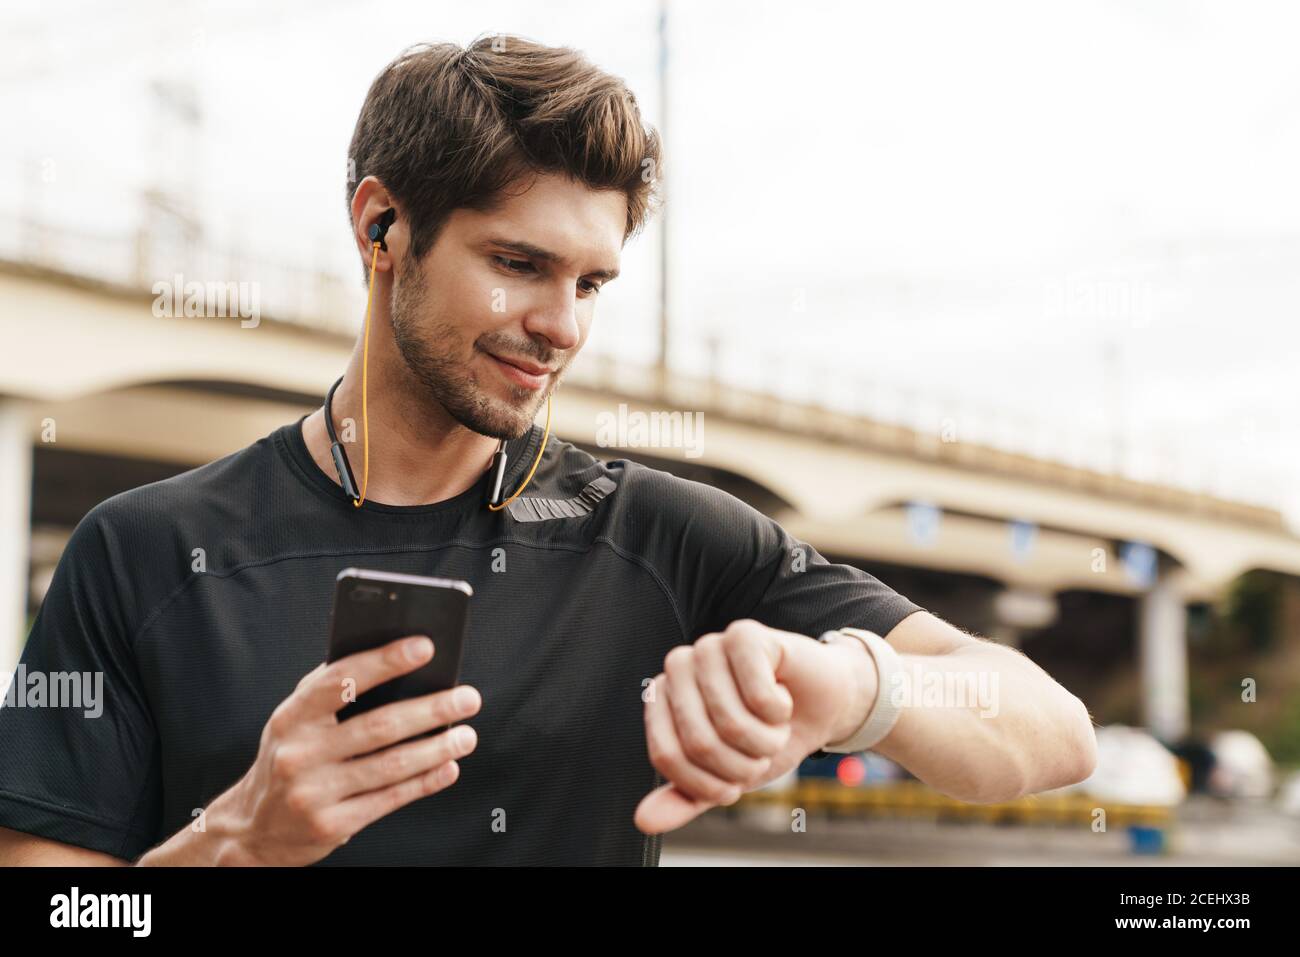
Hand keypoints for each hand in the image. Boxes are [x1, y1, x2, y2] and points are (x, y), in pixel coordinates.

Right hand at [211, 635, 481, 865]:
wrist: (253, 829)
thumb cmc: (289, 756)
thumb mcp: (295, 719)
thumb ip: (333, 688)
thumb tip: (395, 655)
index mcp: (291, 716)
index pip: (342, 679)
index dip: (385, 661)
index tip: (426, 647)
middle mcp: (300, 754)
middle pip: (380, 726)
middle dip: (432, 709)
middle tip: (468, 698)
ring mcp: (314, 793)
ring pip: (392, 766)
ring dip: (438, 748)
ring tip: (467, 736)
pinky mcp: (332, 826)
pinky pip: (391, 799)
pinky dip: (426, 782)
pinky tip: (448, 767)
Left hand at [635, 619, 877, 834]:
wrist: (819, 707)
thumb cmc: (766, 737)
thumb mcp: (726, 778)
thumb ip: (685, 797)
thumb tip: (643, 820)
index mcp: (662, 698)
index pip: (667, 757)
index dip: (709, 783)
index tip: (734, 782)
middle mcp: (678, 667)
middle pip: (699, 742)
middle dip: (743, 765)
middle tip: (762, 750)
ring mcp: (709, 646)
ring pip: (731, 721)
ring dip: (766, 741)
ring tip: (775, 725)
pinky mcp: (745, 634)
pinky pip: (758, 695)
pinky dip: (779, 710)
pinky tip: (783, 696)